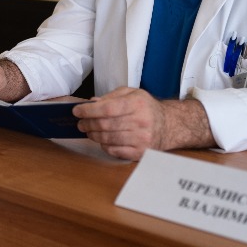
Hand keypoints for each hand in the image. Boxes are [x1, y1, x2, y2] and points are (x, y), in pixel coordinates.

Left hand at [73, 88, 213, 160]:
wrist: (169, 125)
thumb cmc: (146, 108)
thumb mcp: (132, 94)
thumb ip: (111, 97)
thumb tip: (91, 103)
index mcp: (137, 104)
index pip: (107, 109)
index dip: (88, 111)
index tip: (77, 111)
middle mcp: (141, 121)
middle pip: (105, 125)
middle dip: (88, 124)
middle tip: (81, 123)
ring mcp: (141, 139)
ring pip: (108, 139)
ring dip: (93, 135)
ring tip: (89, 131)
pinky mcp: (140, 153)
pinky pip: (114, 151)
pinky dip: (104, 146)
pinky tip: (102, 140)